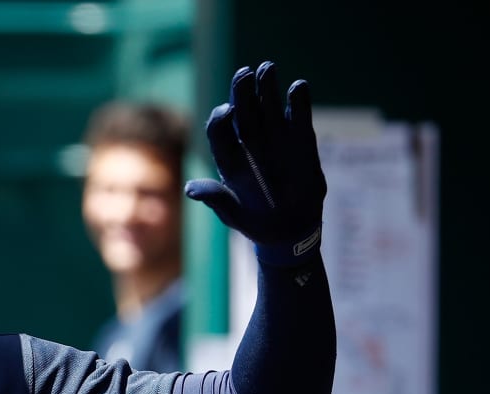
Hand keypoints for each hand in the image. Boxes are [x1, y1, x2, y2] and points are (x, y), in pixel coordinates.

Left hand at [185, 61, 326, 264]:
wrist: (290, 229)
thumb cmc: (255, 222)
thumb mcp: (233, 215)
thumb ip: (216, 199)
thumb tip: (190, 189)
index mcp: (229, 158)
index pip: (219, 132)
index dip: (221, 120)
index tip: (228, 111)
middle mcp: (249, 143)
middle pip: (243, 111)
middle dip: (242, 92)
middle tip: (244, 73)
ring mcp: (275, 138)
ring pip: (268, 106)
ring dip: (267, 87)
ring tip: (268, 68)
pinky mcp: (300, 139)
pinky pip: (298, 115)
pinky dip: (299, 101)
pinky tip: (298, 87)